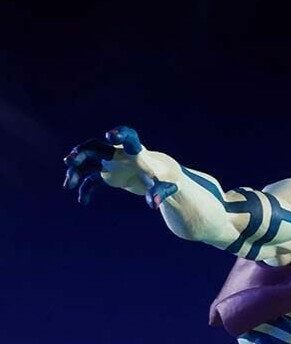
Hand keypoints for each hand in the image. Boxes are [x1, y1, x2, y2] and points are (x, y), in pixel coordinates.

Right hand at [63, 125, 178, 206]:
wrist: (158, 179)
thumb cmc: (164, 179)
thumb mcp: (165, 186)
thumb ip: (159, 193)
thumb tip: (154, 204)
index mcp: (136, 151)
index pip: (128, 138)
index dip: (119, 135)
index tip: (110, 136)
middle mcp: (119, 153)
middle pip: (96, 147)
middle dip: (82, 153)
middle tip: (70, 162)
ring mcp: (110, 163)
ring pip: (87, 162)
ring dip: (76, 171)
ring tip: (68, 185)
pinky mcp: (107, 174)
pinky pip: (91, 179)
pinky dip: (86, 189)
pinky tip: (83, 201)